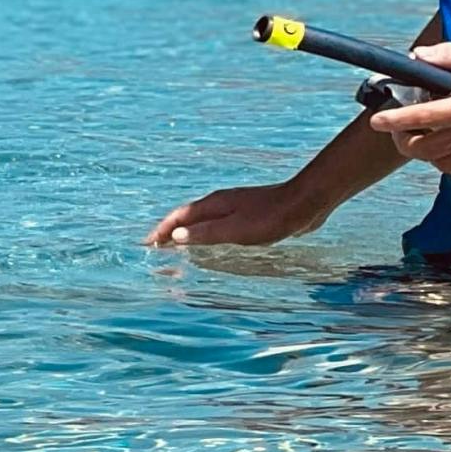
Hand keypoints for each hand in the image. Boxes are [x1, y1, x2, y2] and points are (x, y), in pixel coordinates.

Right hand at [143, 181, 322, 246]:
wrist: (303, 203)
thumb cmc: (271, 217)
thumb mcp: (235, 230)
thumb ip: (206, 233)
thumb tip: (175, 235)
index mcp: (213, 204)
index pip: (178, 217)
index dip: (161, 230)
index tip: (147, 244)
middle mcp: (220, 202)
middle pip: (186, 217)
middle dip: (168, 231)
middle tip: (156, 248)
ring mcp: (234, 207)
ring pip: (201, 220)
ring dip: (186, 232)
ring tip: (176, 247)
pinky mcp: (247, 214)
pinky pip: (217, 224)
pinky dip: (205, 234)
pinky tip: (211, 243)